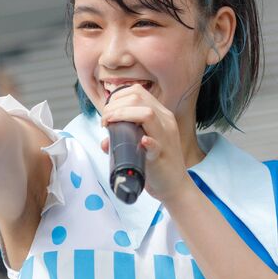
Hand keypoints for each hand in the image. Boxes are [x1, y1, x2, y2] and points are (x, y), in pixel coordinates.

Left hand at [100, 83, 188, 202]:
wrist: (174, 186)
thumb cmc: (155, 164)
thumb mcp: (139, 145)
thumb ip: (123, 139)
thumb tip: (104, 141)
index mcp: (160, 115)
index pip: (137, 92)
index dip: (117, 97)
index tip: (107, 112)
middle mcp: (165, 121)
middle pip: (138, 98)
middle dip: (114, 105)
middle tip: (105, 120)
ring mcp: (165, 137)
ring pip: (147, 114)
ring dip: (121, 115)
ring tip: (109, 124)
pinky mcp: (162, 155)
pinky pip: (156, 144)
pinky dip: (146, 141)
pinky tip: (140, 141)